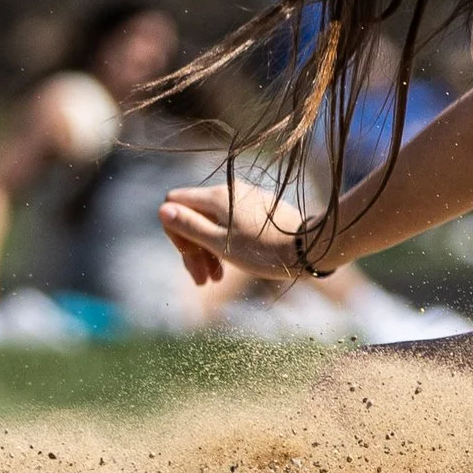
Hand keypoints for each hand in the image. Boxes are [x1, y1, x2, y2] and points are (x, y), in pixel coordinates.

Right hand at [158, 185, 302, 285]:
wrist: (310, 248)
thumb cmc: (263, 250)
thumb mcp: (220, 244)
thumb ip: (189, 227)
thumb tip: (162, 210)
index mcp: (216, 197)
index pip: (175, 203)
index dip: (175, 231)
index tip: (189, 256)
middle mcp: (229, 191)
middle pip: (194, 215)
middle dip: (192, 248)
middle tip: (201, 280)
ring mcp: (246, 199)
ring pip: (213, 221)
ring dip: (207, 250)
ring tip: (215, 279)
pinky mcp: (260, 209)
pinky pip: (231, 223)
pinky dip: (225, 243)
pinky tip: (232, 265)